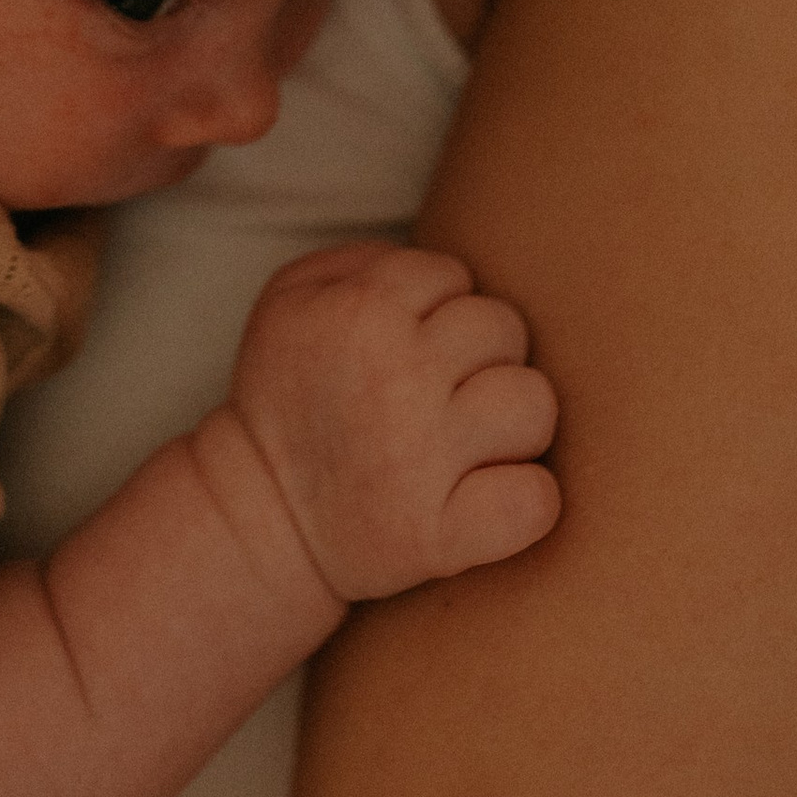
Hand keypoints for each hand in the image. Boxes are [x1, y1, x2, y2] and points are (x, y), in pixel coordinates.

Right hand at [228, 240, 558, 603]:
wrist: (260, 520)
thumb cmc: (285, 400)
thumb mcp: (288, 301)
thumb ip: (363, 260)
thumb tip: (441, 271)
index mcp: (360, 313)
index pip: (454, 275)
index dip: (437, 310)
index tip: (409, 347)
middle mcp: (397, 379)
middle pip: (504, 329)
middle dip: (479, 356)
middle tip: (439, 394)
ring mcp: (423, 460)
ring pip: (534, 404)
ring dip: (512, 423)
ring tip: (469, 441)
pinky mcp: (442, 536)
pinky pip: (536, 499)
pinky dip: (523, 500)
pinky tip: (485, 495)